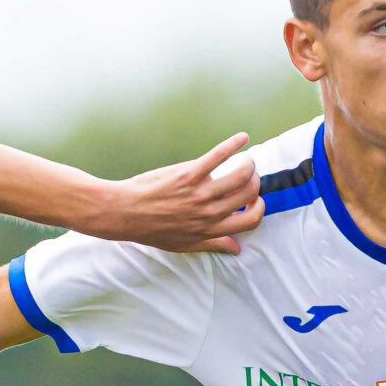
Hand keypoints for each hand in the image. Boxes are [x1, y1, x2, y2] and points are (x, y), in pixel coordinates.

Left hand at [90, 133, 263, 252]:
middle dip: (255, 182)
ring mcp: (200, 192)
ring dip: (249, 164)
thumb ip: (213, 244)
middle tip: (248, 175)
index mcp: (211, 229)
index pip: (250, 220)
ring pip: (241, 175)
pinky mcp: (189, 174)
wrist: (126, 213)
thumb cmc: (154, 230)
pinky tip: (242, 137)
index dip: (258, 208)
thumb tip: (237, 248)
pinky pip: (218, 156)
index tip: (255, 200)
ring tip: (245, 160)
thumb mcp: (185, 244)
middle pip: (249, 193)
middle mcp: (210, 212)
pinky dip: (234, 144)